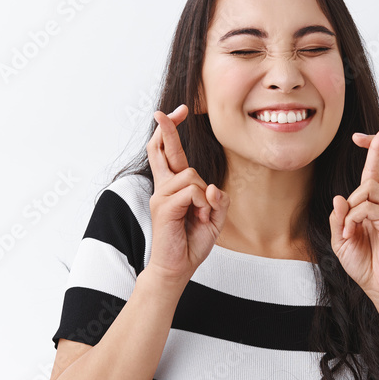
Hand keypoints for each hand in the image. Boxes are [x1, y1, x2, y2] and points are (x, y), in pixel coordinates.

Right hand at [146, 104, 229, 287]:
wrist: (178, 267)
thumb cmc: (193, 242)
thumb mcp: (214, 218)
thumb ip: (217, 200)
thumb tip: (211, 187)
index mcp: (174, 187)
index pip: (169, 153)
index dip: (170, 132)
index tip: (176, 113)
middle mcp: (164, 188)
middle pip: (163, 150)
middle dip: (167, 129)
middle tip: (166, 112)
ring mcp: (161, 196)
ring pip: (192, 176)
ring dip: (204, 197)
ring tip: (199, 216)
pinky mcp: (163, 207)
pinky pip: (192, 192)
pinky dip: (202, 205)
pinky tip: (197, 218)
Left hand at [329, 126, 378, 303]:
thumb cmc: (364, 264)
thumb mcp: (340, 239)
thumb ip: (338, 218)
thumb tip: (340, 197)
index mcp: (374, 205)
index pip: (377, 170)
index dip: (372, 149)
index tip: (360, 136)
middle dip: (377, 145)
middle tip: (372, 133)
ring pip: (368, 188)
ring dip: (352, 205)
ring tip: (348, 228)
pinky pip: (368, 208)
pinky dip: (353, 219)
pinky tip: (350, 232)